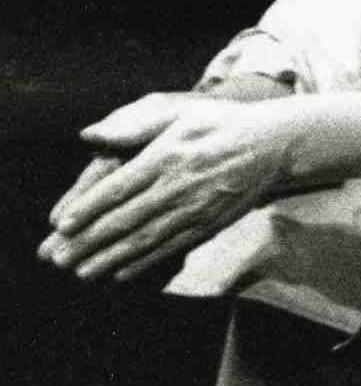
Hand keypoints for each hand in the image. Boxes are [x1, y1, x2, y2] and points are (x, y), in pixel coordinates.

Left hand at [39, 92, 298, 281]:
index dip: (88, 209)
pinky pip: (171, 248)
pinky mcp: (210, 224)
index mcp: (166, 158)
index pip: (118, 188)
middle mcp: (178, 187)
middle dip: (89, 242)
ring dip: (110, 259)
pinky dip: (144, 263)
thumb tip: (90, 135)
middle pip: (125, 220)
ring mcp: (195, 210)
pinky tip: (122, 273)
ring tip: (82, 273)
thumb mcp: (179, 112)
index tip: (61, 226)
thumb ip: (133, 126)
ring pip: (146, 239)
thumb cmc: (221, 124)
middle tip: (58, 258)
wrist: (275, 145)